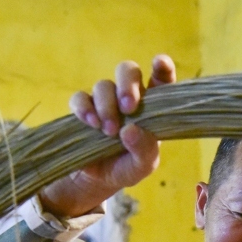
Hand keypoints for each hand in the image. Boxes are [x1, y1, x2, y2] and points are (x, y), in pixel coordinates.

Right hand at [38, 55, 175, 217]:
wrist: (99, 179)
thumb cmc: (128, 166)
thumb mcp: (143, 165)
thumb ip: (144, 150)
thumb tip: (130, 131)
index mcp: (152, 106)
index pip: (161, 79)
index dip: (162, 67)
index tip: (159, 62)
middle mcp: (129, 96)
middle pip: (128, 70)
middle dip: (128, 84)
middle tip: (129, 107)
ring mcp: (105, 100)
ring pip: (103, 85)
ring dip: (106, 106)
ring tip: (109, 131)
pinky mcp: (83, 108)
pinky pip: (80, 97)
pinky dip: (84, 108)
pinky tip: (91, 123)